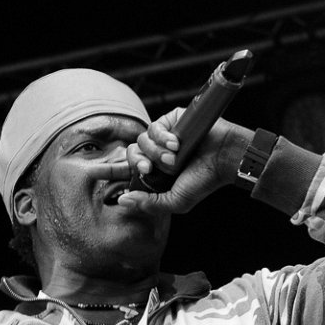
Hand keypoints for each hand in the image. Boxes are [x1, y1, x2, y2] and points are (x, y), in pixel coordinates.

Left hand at [119, 107, 253, 213]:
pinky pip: (154, 126)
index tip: (99, 172)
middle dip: (140, 162)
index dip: (113, 170)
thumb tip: (122, 201)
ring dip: (156, 151)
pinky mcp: (172, 120)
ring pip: (141, 140)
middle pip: (131, 153)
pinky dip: (162, 136)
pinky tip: (177, 143)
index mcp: (156, 171)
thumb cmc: (204, 182)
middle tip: (153, 169)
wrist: (225, 159)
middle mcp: (157, 153)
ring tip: (175, 158)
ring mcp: (164, 136)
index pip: (128, 169)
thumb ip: (149, 203)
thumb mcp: (175, 201)